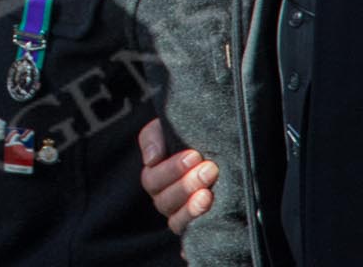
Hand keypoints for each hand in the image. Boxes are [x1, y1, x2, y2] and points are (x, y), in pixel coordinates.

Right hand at [138, 118, 219, 235]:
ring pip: (176, 220)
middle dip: (187, 184)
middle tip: (209, 169)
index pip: (153, 180)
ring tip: (209, 193)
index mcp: (154, 177)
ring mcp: (180, 215)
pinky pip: (192, 233)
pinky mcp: (197, 226)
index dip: (172, 169)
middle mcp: (164, 199)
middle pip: (165, 201)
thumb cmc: (184, 135)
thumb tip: (151, 160)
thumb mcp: (165, 128)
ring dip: (192, 207)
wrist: (211, 142)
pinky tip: (211, 213)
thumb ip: (153, 138)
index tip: (194, 155)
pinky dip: (198, 226)